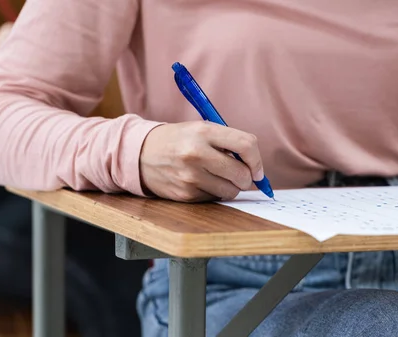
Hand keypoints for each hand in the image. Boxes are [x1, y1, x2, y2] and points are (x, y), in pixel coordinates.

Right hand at [139, 121, 263, 201]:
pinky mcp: (185, 194)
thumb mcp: (200, 130)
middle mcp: (196, 153)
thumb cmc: (178, 141)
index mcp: (204, 131)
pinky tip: (200, 182)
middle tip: (240, 175)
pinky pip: (214, 198)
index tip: (257, 169)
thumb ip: (228, 143)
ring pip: (230, 191)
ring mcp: (190, 176)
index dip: (257, 160)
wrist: (141, 154)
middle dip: (246, 178)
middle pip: (241, 174)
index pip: (246, 145)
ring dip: (230, 187)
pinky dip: (213, 193)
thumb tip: (255, 168)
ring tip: (217, 177)